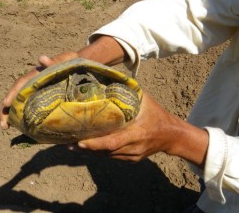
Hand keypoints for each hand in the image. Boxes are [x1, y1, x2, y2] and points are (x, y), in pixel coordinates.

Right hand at [0, 51, 78, 129]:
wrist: (78, 65)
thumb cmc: (70, 62)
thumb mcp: (63, 61)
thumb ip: (53, 62)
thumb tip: (41, 58)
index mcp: (35, 75)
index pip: (20, 84)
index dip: (11, 93)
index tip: (5, 104)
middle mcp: (32, 83)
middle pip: (15, 96)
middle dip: (5, 109)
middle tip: (2, 125)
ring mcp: (36, 91)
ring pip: (19, 102)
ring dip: (11, 115)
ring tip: (5, 127)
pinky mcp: (42, 98)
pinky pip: (30, 107)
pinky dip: (23, 116)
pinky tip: (21, 127)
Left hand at [70, 91, 208, 166]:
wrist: (171, 136)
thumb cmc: (157, 115)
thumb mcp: (145, 100)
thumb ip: (128, 91)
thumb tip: (109, 79)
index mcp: (136, 134)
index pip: (112, 142)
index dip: (95, 144)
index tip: (78, 142)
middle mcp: (132, 148)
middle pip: (105, 152)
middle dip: (85, 149)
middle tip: (66, 143)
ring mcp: (131, 156)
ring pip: (106, 156)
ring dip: (89, 152)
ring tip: (71, 145)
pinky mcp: (130, 160)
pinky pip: (111, 157)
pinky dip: (98, 153)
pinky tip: (86, 148)